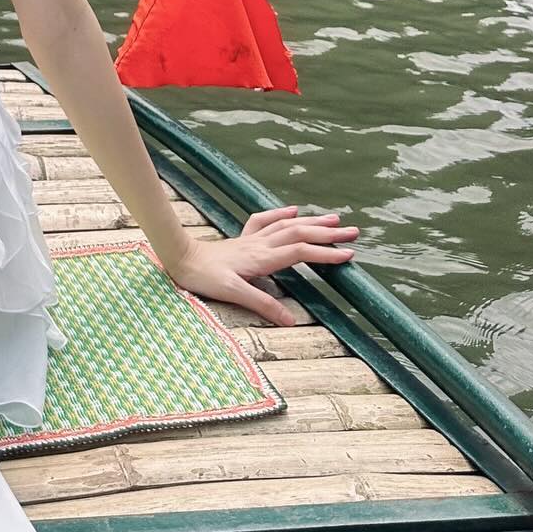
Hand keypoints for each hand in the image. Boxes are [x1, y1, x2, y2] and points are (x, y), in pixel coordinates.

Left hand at [161, 205, 360, 327]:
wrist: (179, 257)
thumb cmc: (203, 276)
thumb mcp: (232, 293)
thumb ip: (262, 304)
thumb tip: (292, 320)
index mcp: (261, 258)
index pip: (300, 253)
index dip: (325, 254)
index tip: (349, 254)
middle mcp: (259, 245)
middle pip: (299, 234)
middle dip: (327, 234)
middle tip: (353, 232)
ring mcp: (251, 240)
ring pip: (286, 225)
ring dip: (311, 222)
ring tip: (333, 220)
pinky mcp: (243, 239)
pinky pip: (265, 222)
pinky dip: (281, 215)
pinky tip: (292, 211)